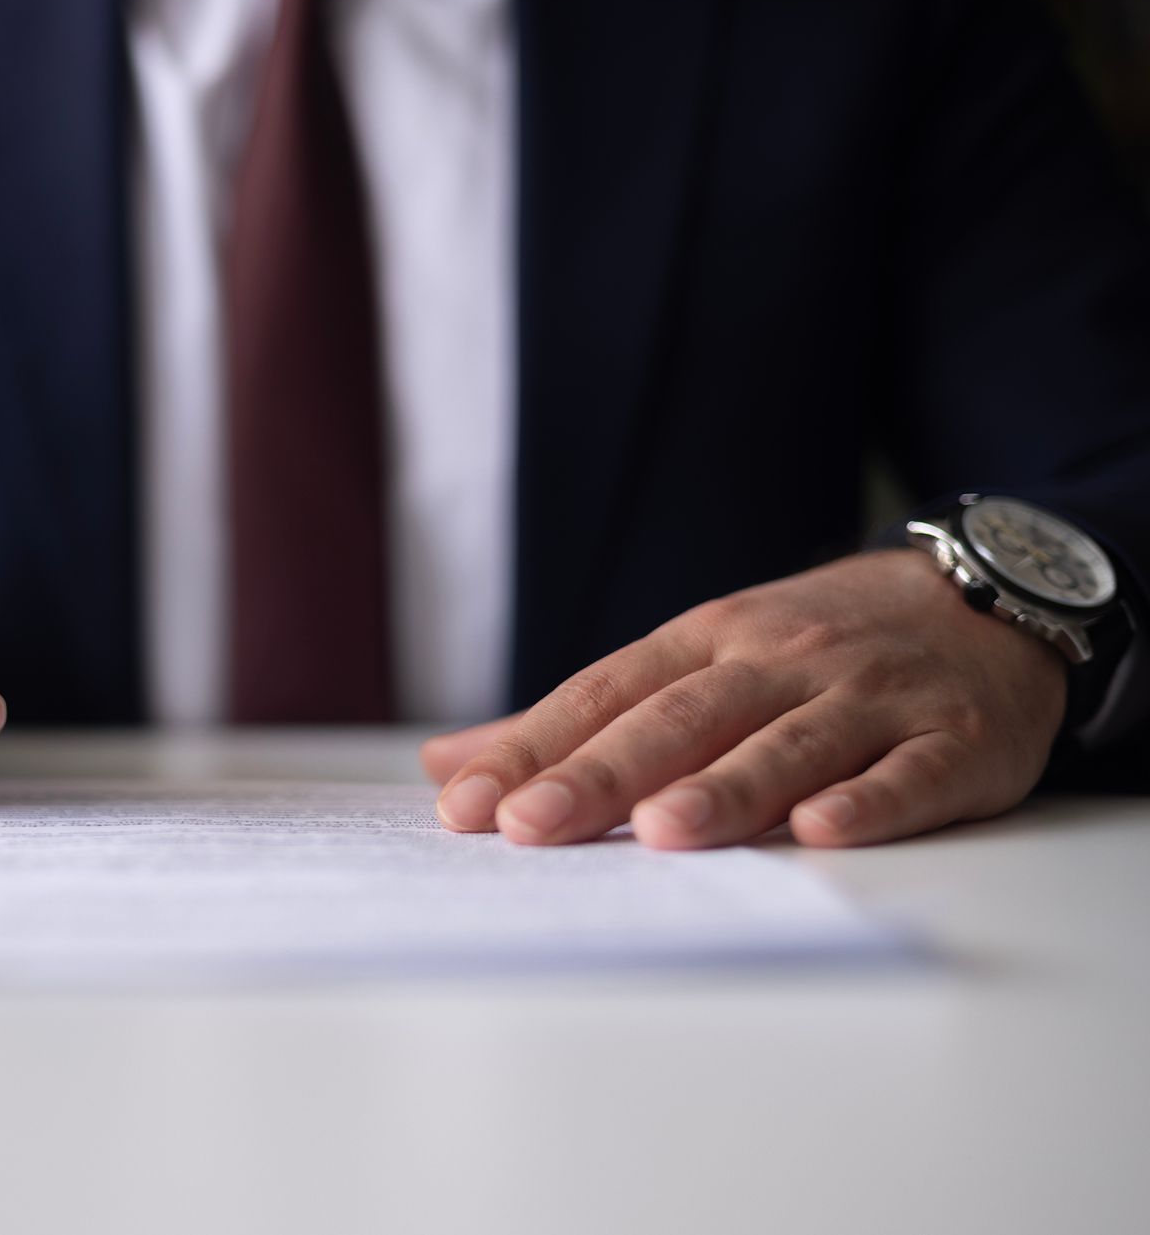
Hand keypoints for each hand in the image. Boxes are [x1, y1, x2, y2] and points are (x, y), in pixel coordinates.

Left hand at [421, 550, 1065, 847]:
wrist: (981, 600)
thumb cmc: (810, 648)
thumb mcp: (693, 658)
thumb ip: (576, 718)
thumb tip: (448, 764)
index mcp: (705, 643)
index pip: (603, 696)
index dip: (535, 750)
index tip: (467, 804)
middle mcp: (778, 661)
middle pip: (680, 718)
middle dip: (602, 773)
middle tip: (531, 824)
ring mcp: (868, 697)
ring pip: (787, 742)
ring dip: (724, 786)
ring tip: (662, 830)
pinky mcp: (954, 740)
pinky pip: (908, 773)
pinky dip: (868, 800)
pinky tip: (821, 830)